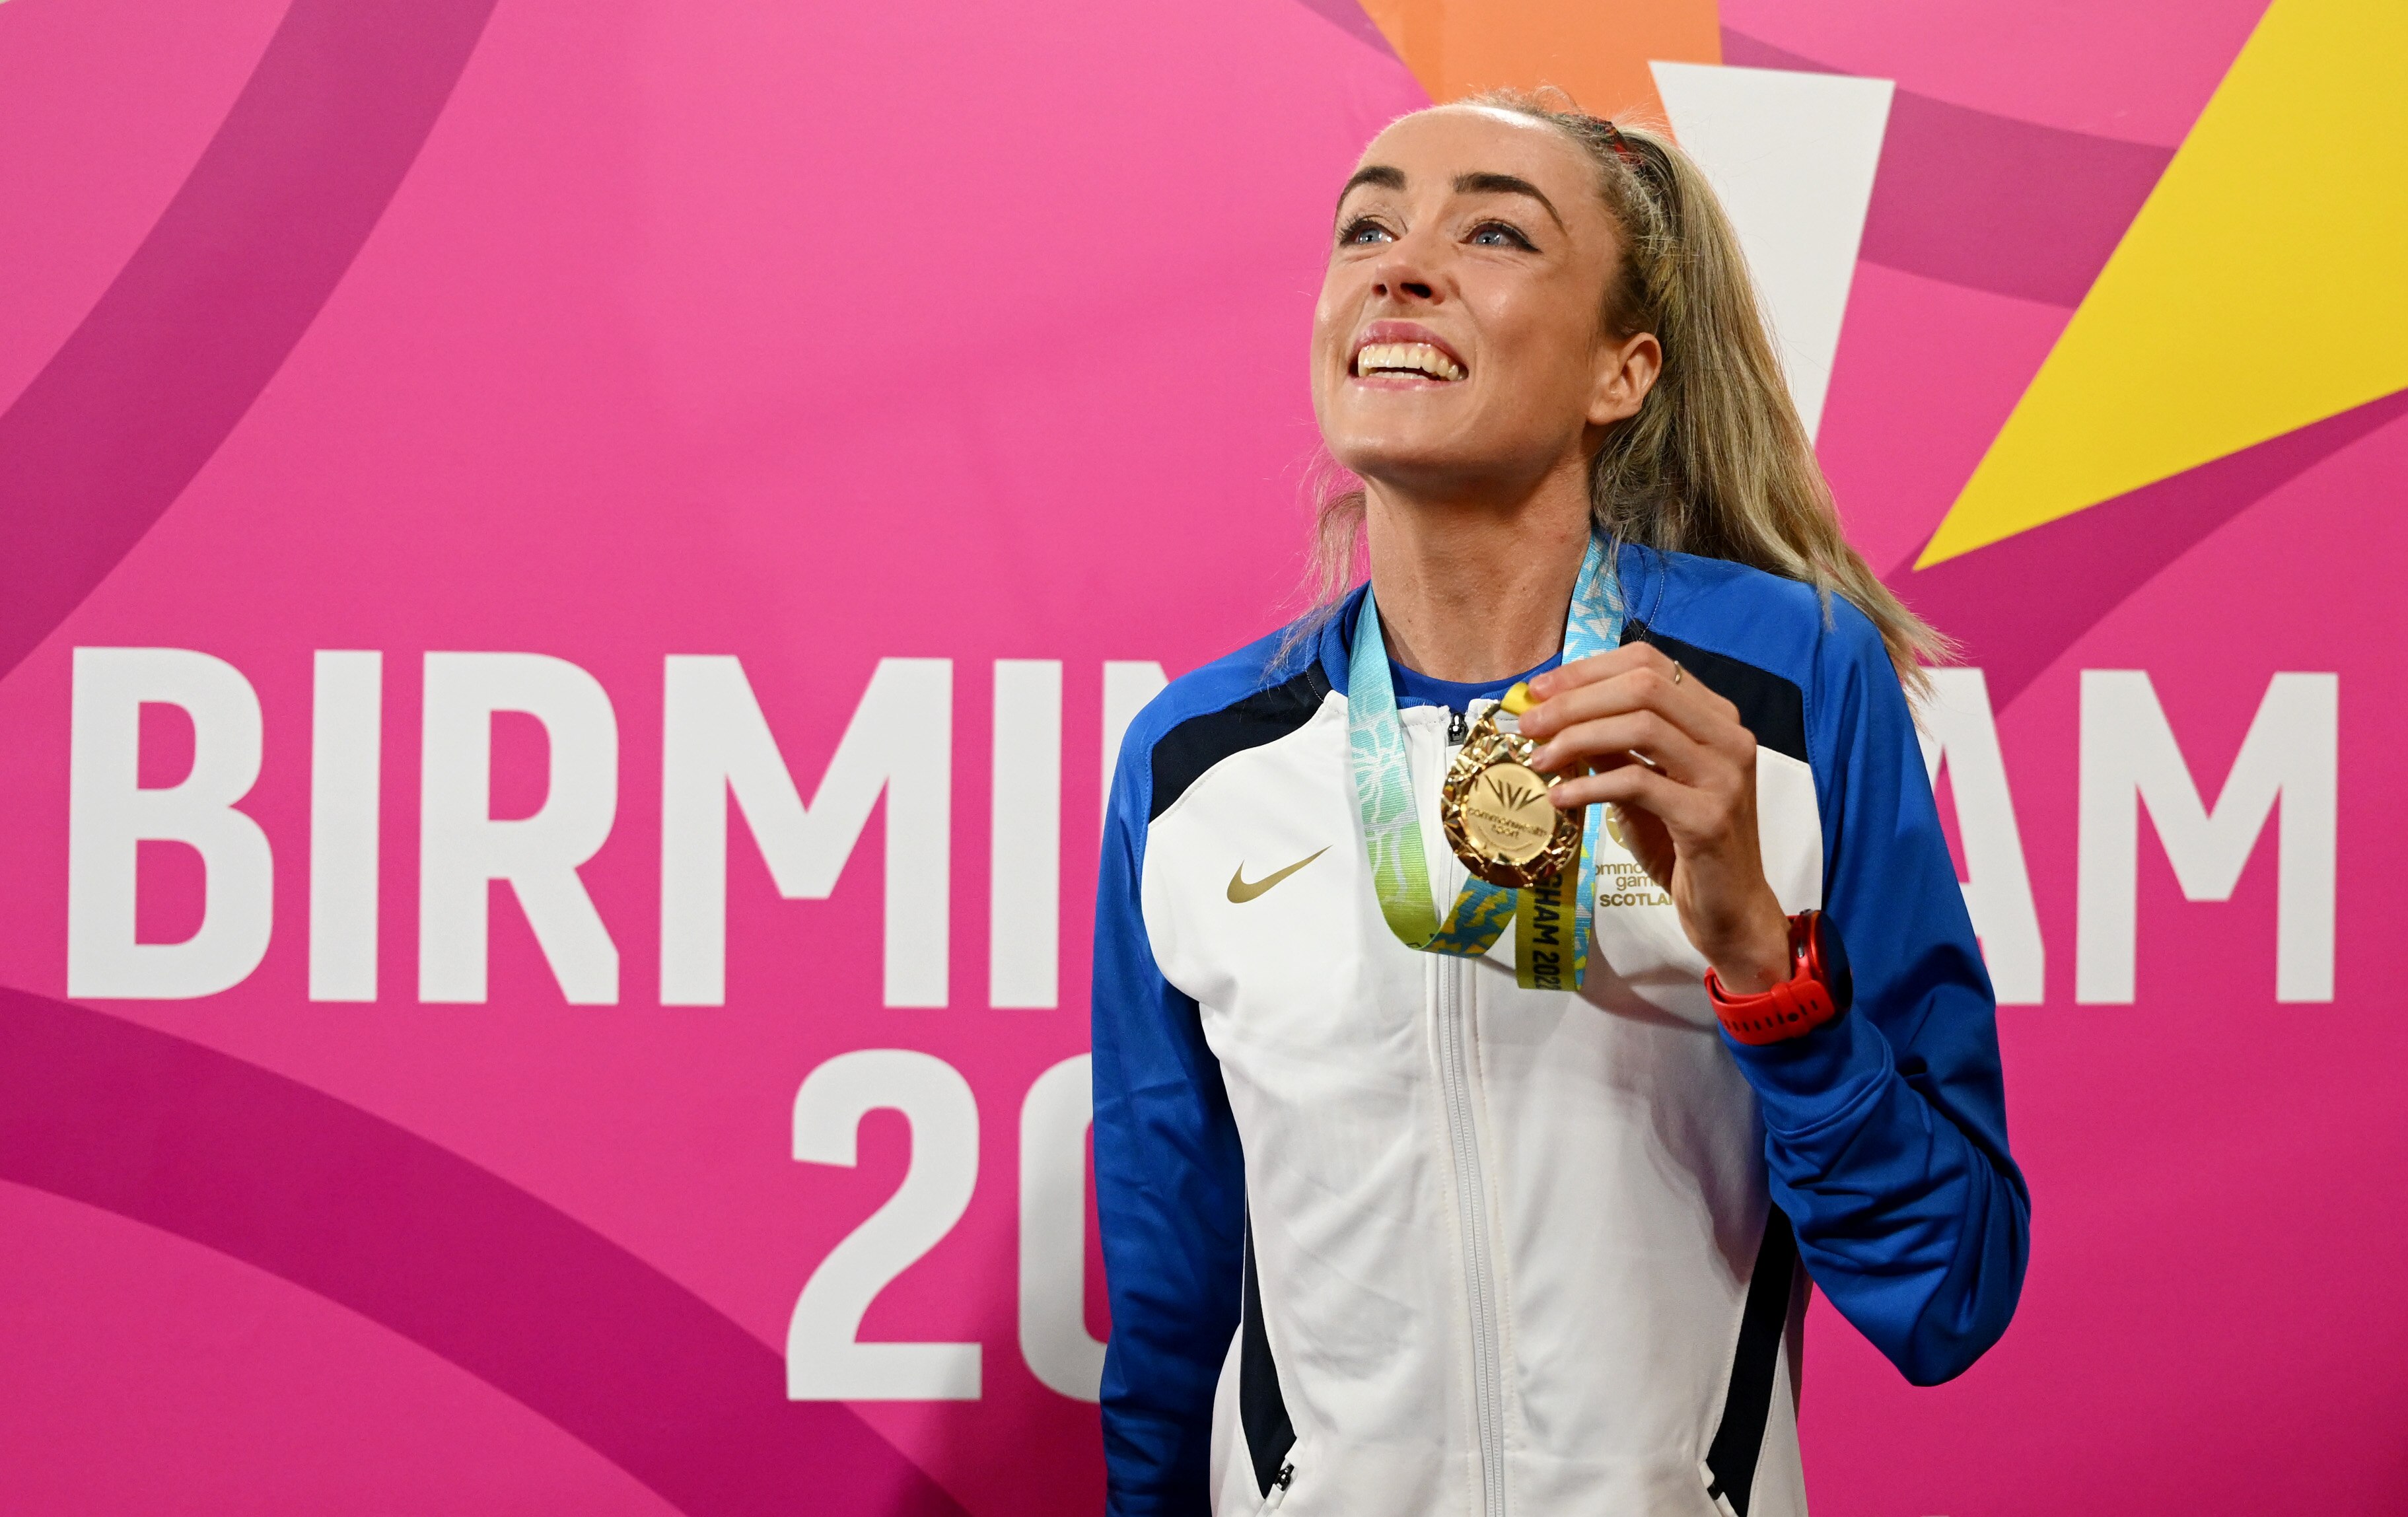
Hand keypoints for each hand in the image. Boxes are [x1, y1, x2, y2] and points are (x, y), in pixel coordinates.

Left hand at [1517, 643, 1792, 992]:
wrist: (1729, 910)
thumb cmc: (1682, 846)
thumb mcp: (1642, 786)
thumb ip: (1612, 746)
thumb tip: (1553, 714)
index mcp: (1716, 717)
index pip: (1651, 663)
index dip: (1589, 670)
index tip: (1539, 690)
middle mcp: (1729, 737)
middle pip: (1644, 687)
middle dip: (1575, 701)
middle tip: (1529, 725)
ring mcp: (1725, 776)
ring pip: (1642, 726)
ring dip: (1578, 738)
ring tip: (1539, 760)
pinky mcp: (1710, 817)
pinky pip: (1639, 783)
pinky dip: (1590, 786)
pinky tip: (1560, 798)